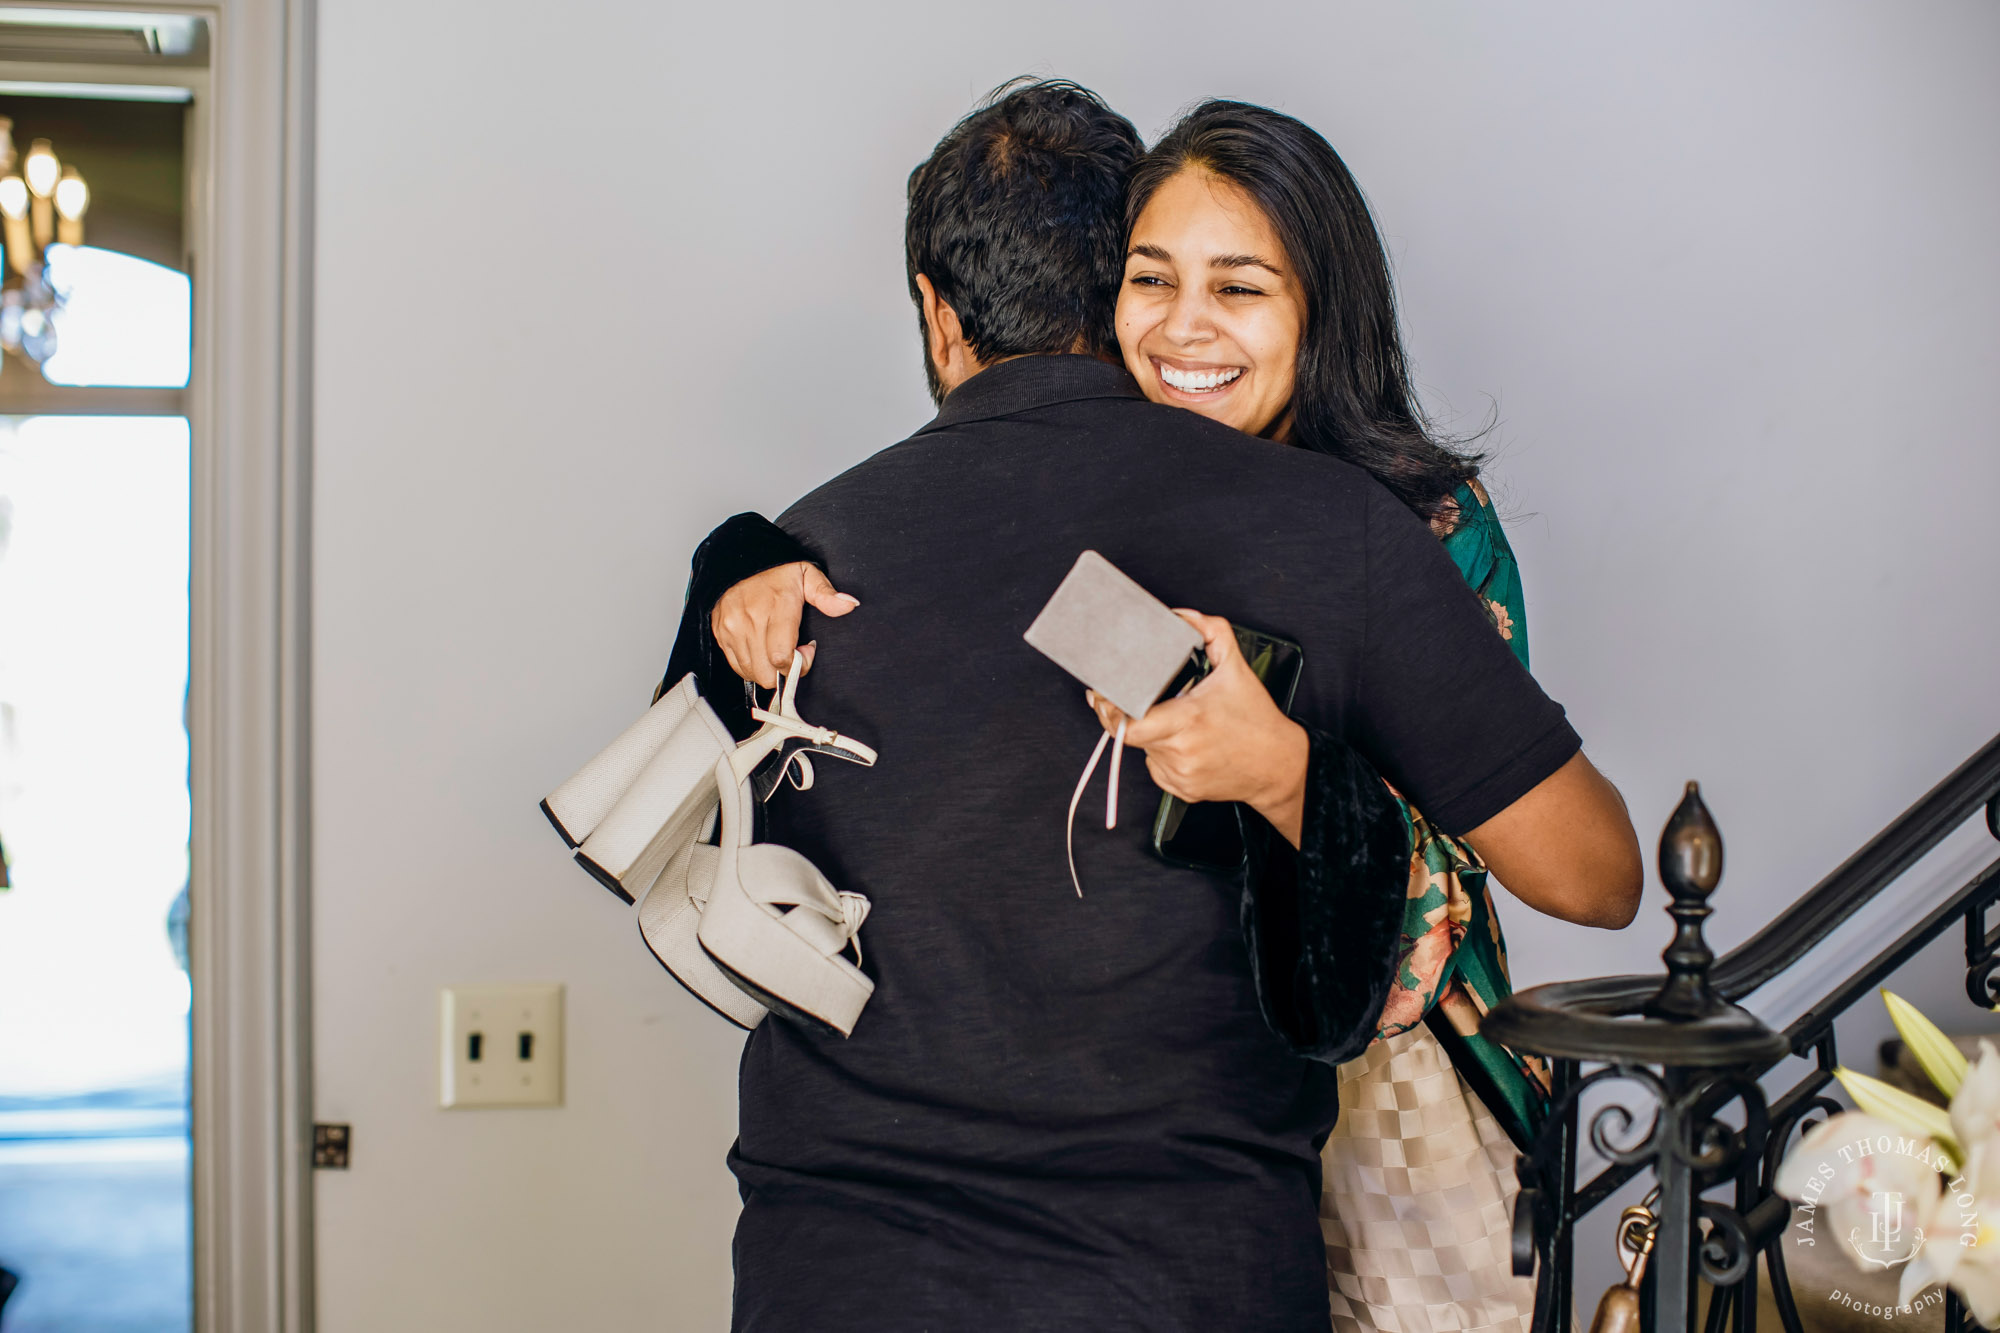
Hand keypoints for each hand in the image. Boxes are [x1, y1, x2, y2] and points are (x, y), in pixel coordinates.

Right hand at [710, 562, 857, 688]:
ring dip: (768, 669)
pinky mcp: (721, 634)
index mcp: (775, 607)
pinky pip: (736, 666)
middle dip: (784, 671)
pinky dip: (752, 665)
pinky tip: (762, 649)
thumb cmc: (776, 570)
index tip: (807, 650)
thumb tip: (849, 604)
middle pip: (766, 673)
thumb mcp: (807, 574)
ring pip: (751, 673)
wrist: (738, 557)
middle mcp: (750, 620)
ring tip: (777, 648)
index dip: (798, 664)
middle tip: (793, 652)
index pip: (781, 657)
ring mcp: (732, 629)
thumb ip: (826, 594)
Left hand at [1087, 609, 1309, 846]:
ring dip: (1150, 735)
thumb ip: (1211, 632)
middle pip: (1131, 734)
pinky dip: (1163, 754)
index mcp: (1188, 720)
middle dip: (1128, 716)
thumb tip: (1182, 617)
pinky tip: (1184, 744)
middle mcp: (1181, 751)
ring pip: (1145, 750)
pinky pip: (1157, 768)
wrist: (1279, 766)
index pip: (1128, 724)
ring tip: (1175, 723)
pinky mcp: (1182, 790)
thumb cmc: (1257, 721)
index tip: (1104, 696)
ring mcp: (1180, 774)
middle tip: (1131, 702)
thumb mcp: (1236, 668)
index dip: (1111, 710)